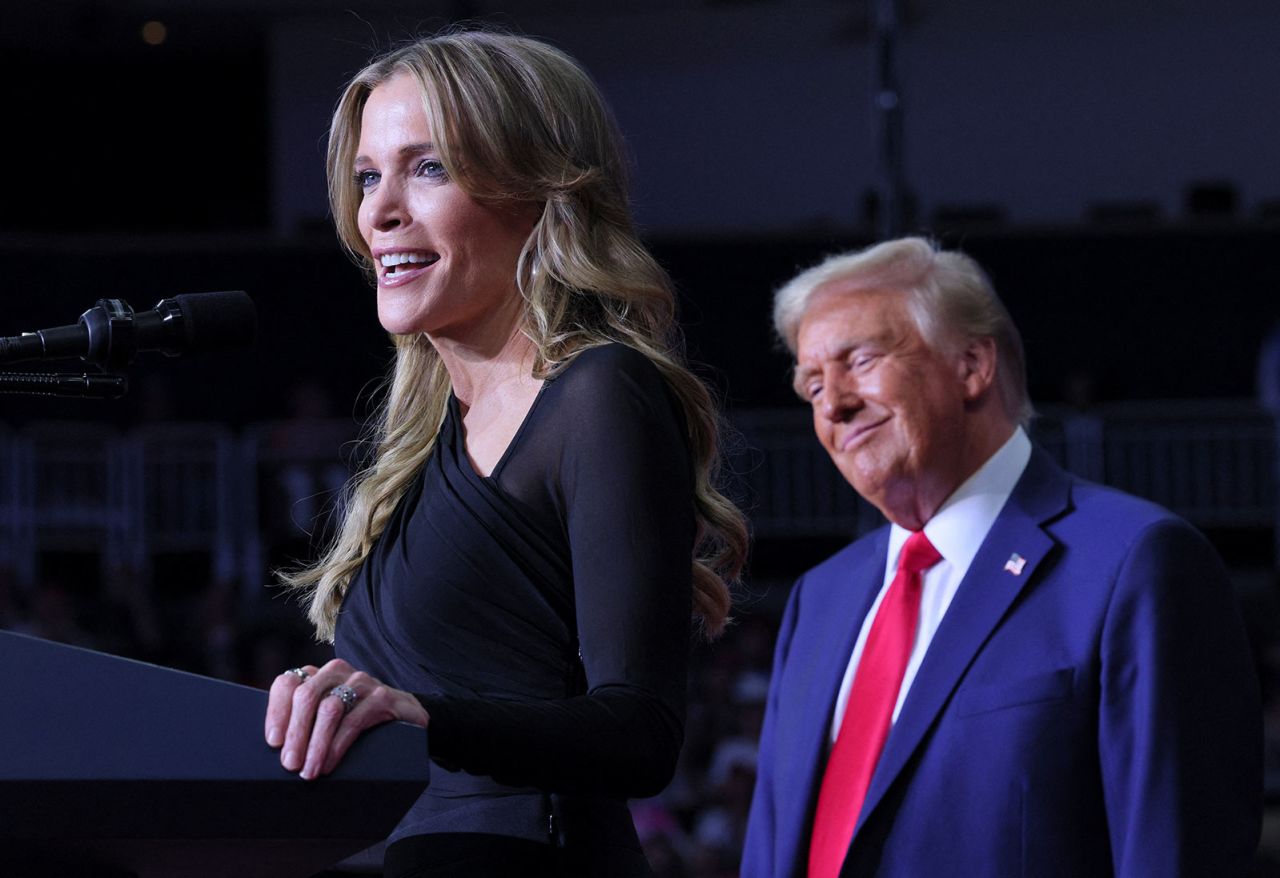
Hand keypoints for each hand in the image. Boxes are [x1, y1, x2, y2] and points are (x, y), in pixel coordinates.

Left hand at [264, 658, 429, 779]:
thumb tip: (276, 749)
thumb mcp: (326, 717)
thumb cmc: (356, 721)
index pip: (288, 683)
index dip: (277, 712)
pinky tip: (329, 763)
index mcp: (317, 675)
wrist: (405, 718)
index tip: (273, 742)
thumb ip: (303, 722)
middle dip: (295, 733)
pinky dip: (337, 745)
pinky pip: (353, 721)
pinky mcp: (382, 696)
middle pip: (306, 696)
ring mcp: (361, 682)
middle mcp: (337, 672)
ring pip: (329, 709)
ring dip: (315, 744)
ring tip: (309, 770)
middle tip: (289, 764)